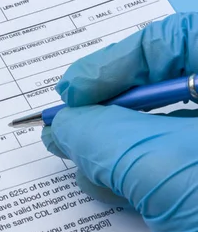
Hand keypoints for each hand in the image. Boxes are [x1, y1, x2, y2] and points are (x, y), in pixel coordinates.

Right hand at [41, 12, 197, 231]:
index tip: (69, 94)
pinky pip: (172, 165)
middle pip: (165, 86)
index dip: (114, 62)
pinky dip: (138, 176)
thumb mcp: (165, 171)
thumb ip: (102, 138)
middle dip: (110, 114)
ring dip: (117, 150)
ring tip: (88, 173)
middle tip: (70, 134)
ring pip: (166, 130)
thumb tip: (60, 126)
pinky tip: (114, 191)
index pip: (172, 40)